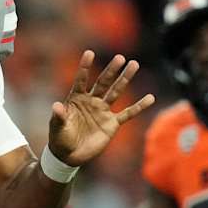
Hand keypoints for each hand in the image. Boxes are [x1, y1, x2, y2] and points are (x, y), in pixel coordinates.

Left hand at [47, 51, 153, 167]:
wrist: (69, 155)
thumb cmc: (60, 138)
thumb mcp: (57, 127)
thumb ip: (59, 116)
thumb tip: (56, 106)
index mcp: (76, 98)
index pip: (81, 80)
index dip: (85, 67)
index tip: (89, 53)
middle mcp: (91, 101)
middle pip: (103, 82)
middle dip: (111, 70)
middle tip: (120, 57)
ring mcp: (103, 111)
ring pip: (116, 92)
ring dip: (124, 79)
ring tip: (134, 64)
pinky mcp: (112, 124)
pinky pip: (128, 113)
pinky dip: (139, 106)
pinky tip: (150, 98)